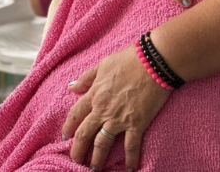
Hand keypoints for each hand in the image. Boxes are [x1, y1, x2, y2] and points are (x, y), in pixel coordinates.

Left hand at [62, 46, 169, 170]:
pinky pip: (130, 146)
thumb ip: (87, 78)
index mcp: (94, 94)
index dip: (69, 126)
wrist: (153, 62)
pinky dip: (130, 159)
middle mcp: (103, 110)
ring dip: (97, 158)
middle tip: (75, 160)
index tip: (65, 137)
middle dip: (78, 149)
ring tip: (94, 169)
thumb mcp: (103, 64)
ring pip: (102, 143)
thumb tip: (72, 87)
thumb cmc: (129, 59)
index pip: (76, 114)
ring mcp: (119, 119)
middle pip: (85, 133)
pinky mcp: (136, 124)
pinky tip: (129, 168)